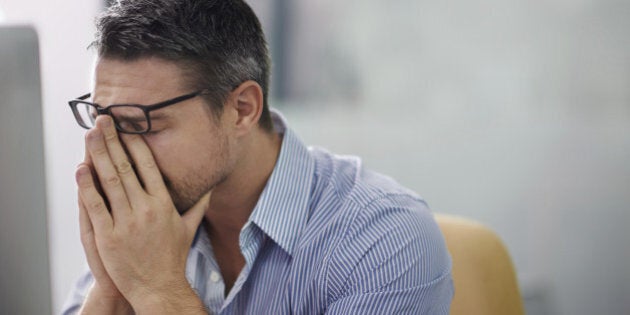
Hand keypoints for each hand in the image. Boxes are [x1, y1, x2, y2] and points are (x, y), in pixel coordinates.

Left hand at [76, 116, 209, 312]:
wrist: (159, 287)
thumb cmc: (173, 258)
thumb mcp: (189, 228)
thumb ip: (199, 205)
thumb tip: (210, 188)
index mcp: (164, 203)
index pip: (148, 165)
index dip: (135, 143)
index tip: (127, 127)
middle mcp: (146, 209)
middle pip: (126, 167)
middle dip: (113, 140)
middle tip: (104, 120)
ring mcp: (126, 222)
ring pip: (109, 180)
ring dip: (98, 155)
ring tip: (90, 135)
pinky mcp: (109, 236)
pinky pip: (95, 205)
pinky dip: (87, 185)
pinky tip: (81, 168)